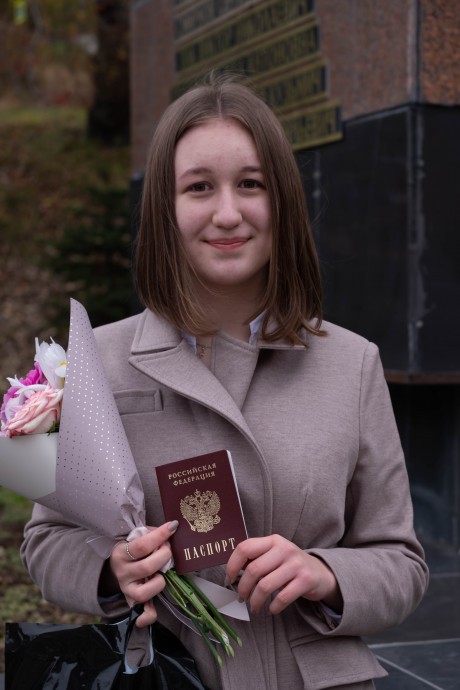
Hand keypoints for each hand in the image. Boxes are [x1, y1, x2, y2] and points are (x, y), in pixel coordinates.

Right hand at [108, 521, 177, 626]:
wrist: (116, 563)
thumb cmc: (132, 547)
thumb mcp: (136, 536)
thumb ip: (151, 534)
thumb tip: (172, 528)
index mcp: (121, 553)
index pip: (142, 545)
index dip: (160, 535)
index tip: (172, 527)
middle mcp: (122, 573)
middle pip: (147, 568)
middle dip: (164, 557)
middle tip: (167, 550)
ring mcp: (127, 589)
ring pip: (144, 592)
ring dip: (159, 582)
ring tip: (162, 573)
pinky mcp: (133, 601)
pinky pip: (142, 613)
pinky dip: (148, 615)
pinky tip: (153, 612)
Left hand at [226, 534, 341, 614]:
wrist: (321, 573)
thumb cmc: (289, 566)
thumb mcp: (274, 555)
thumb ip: (256, 559)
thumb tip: (232, 573)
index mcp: (273, 541)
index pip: (245, 548)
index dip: (232, 564)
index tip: (229, 579)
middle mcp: (284, 549)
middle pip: (253, 570)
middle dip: (243, 588)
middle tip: (242, 598)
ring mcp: (296, 564)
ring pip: (265, 585)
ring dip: (255, 601)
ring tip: (254, 606)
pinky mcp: (305, 580)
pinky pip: (282, 597)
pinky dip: (273, 607)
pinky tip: (271, 609)